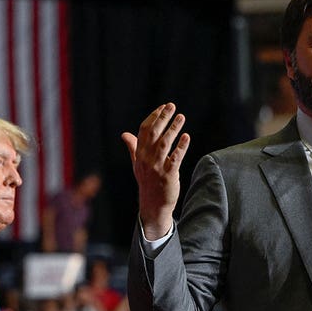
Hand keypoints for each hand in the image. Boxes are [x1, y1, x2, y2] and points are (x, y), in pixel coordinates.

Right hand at [121, 103, 190, 239]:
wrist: (153, 205)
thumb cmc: (147, 182)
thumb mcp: (137, 164)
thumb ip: (133, 147)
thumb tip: (124, 134)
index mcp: (139, 154)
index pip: (144, 131)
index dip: (153, 117)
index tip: (163, 106)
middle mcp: (146, 159)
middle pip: (153, 133)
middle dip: (162, 118)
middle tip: (171, 106)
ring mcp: (157, 167)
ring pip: (164, 143)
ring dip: (173, 129)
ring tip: (181, 117)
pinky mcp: (168, 175)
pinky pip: (175, 158)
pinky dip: (181, 147)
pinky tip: (186, 137)